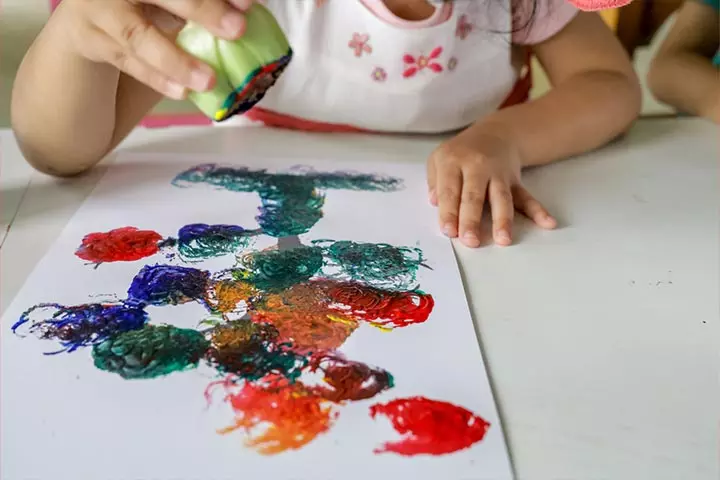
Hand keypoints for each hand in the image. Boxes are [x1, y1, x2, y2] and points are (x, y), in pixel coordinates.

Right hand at [58, 0, 253, 99]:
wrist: (85, 16)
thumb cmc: (143, 3)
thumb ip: (199, 2)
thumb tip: (250, 10)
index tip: (248, 3)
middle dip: (201, 9)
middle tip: (238, 29)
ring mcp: (97, 9)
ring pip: (136, 35)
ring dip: (175, 60)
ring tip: (209, 79)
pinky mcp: (91, 40)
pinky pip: (128, 62)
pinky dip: (157, 78)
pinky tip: (183, 90)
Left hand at [427, 124, 557, 247]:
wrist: (494, 133)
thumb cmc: (460, 153)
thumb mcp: (438, 158)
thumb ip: (434, 181)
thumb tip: (435, 203)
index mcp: (453, 162)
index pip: (449, 191)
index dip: (448, 212)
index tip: (449, 231)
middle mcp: (477, 166)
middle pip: (474, 196)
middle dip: (472, 219)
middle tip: (470, 241)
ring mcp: (498, 174)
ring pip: (501, 198)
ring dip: (503, 220)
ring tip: (504, 240)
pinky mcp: (514, 181)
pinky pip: (526, 196)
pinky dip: (538, 210)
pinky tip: (548, 223)